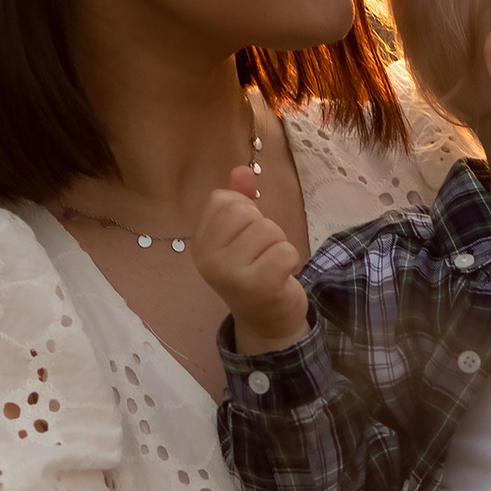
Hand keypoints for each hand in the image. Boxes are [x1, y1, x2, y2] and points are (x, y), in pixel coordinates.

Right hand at [192, 165, 310, 351]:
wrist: (266, 321)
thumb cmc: (254, 271)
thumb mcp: (242, 234)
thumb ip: (239, 200)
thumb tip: (241, 169)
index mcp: (200, 242)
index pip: (223, 200)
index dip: (245, 211)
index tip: (245, 236)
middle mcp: (208, 258)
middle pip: (246, 212)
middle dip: (264, 228)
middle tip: (260, 254)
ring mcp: (230, 273)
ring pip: (268, 229)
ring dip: (279, 245)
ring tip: (270, 265)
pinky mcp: (257, 285)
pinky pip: (285, 250)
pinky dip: (290, 260)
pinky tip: (280, 276)